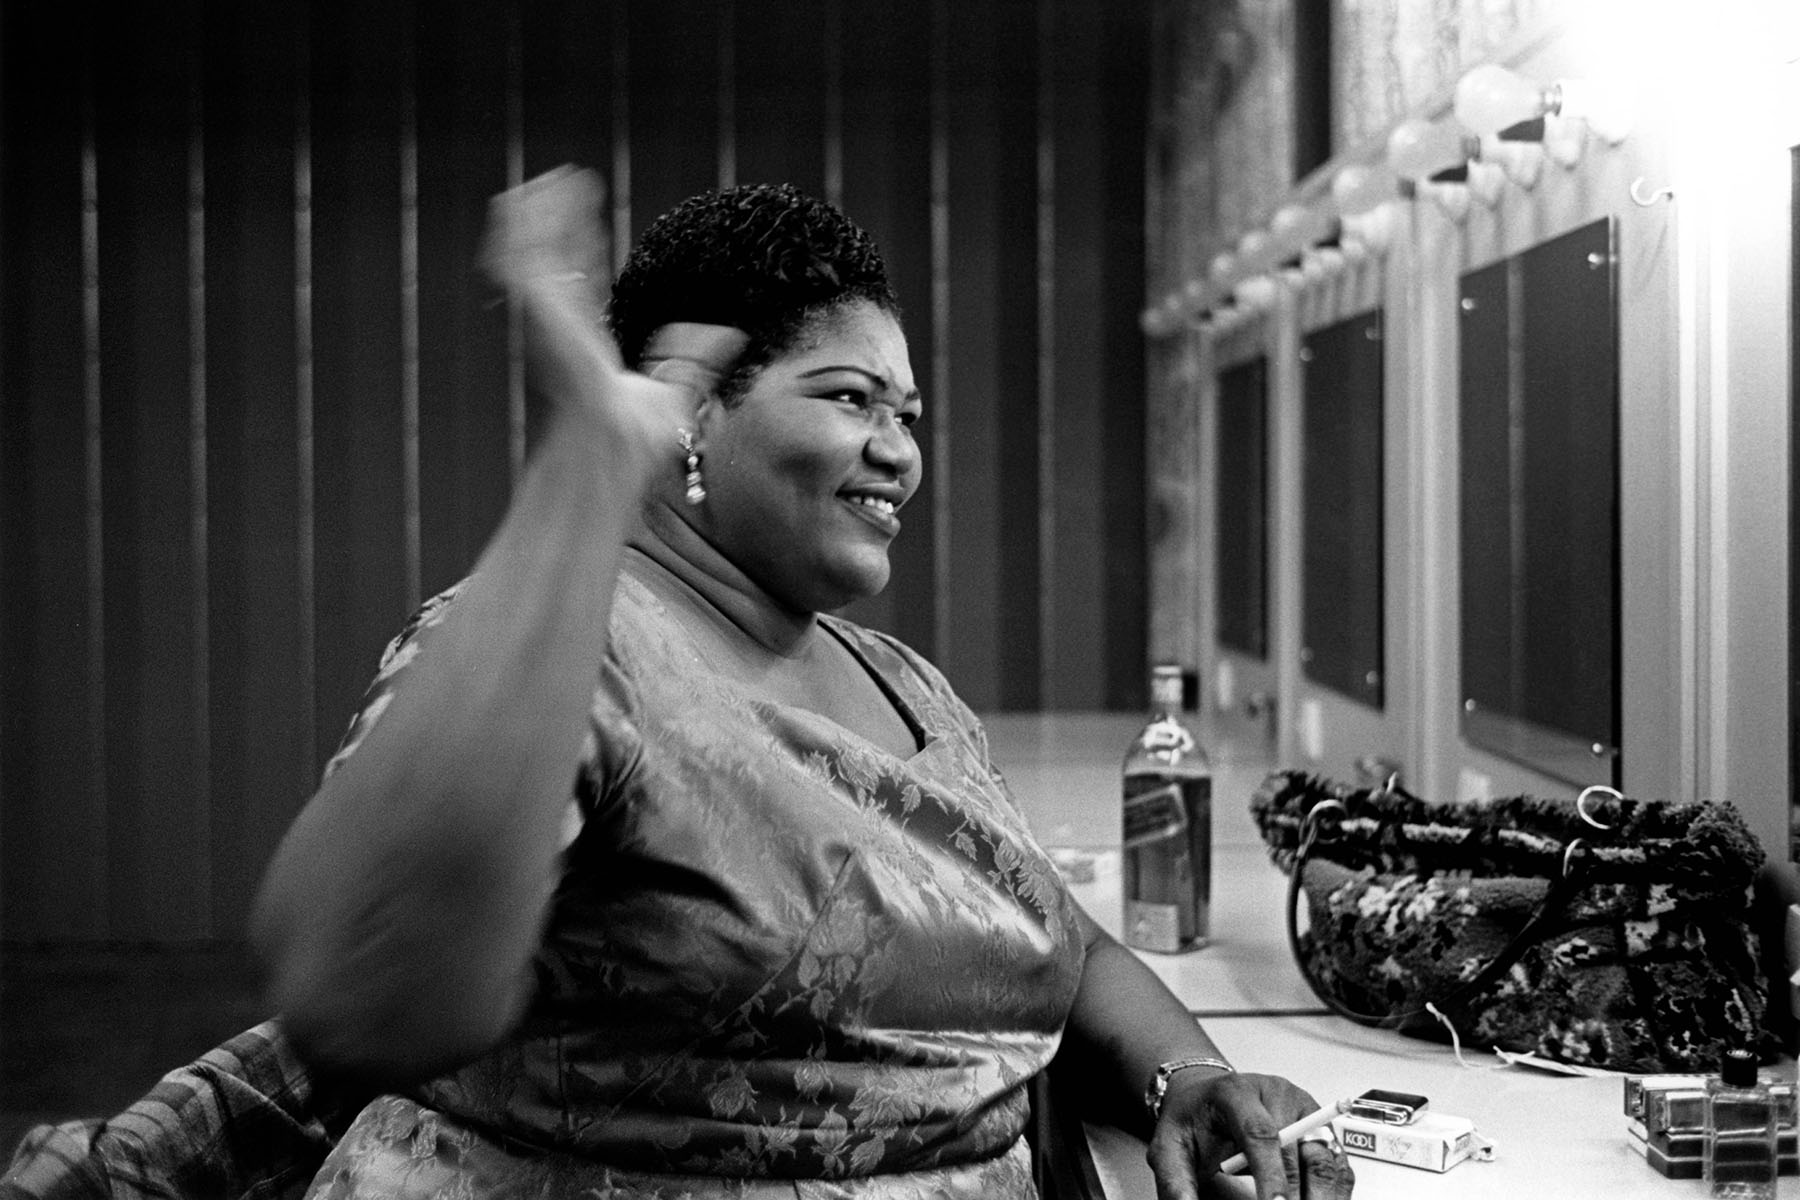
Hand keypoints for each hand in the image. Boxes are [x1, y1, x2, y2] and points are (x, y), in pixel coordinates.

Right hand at [477, 167, 744, 477]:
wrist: (616, 449)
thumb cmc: (635, 440)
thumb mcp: (675, 393)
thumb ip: (697, 361)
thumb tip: (732, 335)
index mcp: (584, 340)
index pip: (579, 278)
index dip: (582, 240)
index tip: (585, 204)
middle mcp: (560, 329)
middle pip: (549, 260)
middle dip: (550, 218)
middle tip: (560, 177)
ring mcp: (546, 323)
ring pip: (530, 256)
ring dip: (535, 216)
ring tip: (547, 178)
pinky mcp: (542, 317)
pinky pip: (524, 266)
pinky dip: (519, 235)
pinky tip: (523, 202)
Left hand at [1147, 1071, 1354, 1199]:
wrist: (1206, 1099)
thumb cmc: (1193, 1121)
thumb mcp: (1169, 1147)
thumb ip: (1175, 1181)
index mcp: (1237, 1093)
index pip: (1261, 1133)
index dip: (1273, 1175)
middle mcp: (1277, 1094)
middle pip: (1301, 1148)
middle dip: (1301, 1196)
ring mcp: (1303, 1109)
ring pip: (1328, 1158)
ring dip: (1324, 1197)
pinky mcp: (1319, 1127)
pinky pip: (1338, 1164)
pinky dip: (1334, 1193)